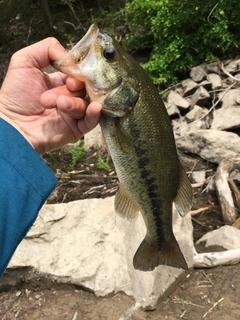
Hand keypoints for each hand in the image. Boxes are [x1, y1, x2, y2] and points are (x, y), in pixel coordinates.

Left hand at [0, 37, 101, 153]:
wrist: (13, 124)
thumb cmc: (15, 95)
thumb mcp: (24, 62)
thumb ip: (46, 49)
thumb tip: (68, 56)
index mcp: (60, 82)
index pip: (78, 72)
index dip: (78, 70)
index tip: (71, 71)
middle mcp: (68, 97)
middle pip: (84, 87)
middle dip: (76, 86)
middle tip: (69, 86)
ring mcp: (73, 114)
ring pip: (86, 103)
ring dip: (73, 102)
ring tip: (58, 104)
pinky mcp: (76, 129)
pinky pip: (92, 122)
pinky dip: (94, 114)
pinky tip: (94, 107)